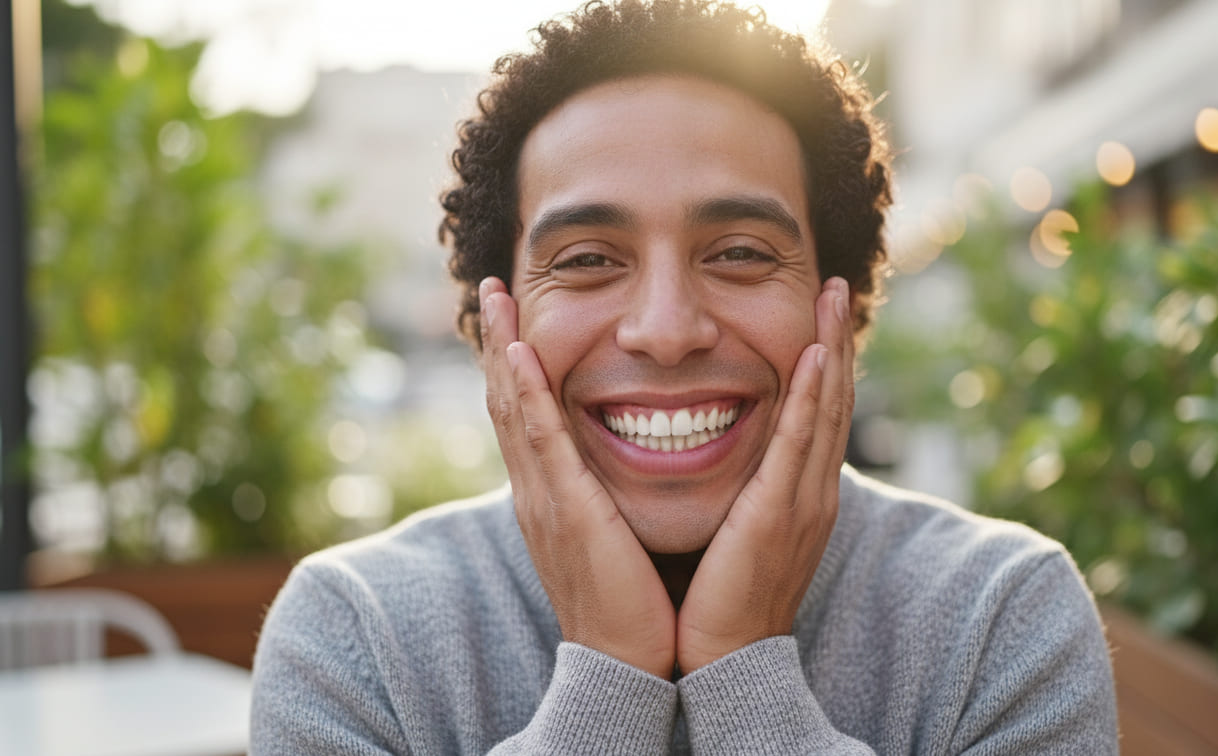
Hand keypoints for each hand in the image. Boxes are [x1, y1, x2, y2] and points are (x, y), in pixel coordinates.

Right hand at [479, 277, 677, 678]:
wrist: (627, 659)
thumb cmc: (634, 598)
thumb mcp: (614, 532)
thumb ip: (609, 494)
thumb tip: (627, 458)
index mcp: (550, 493)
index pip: (524, 414)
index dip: (512, 363)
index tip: (510, 316)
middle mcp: (536, 489)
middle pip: (505, 401)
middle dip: (496, 342)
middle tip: (490, 288)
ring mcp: (543, 498)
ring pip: (513, 409)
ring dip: (502, 349)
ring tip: (495, 299)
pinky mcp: (564, 510)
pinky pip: (540, 440)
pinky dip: (525, 395)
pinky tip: (517, 355)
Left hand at [674, 277, 853, 673]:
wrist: (726, 657)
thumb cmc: (722, 596)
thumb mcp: (738, 529)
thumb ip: (741, 488)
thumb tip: (724, 453)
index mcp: (799, 492)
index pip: (815, 412)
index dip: (823, 360)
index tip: (820, 313)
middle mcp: (811, 489)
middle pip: (831, 399)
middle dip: (835, 338)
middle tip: (834, 285)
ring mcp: (803, 499)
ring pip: (824, 409)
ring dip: (830, 348)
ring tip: (831, 297)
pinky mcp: (781, 512)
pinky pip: (799, 442)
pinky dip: (812, 396)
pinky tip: (817, 355)